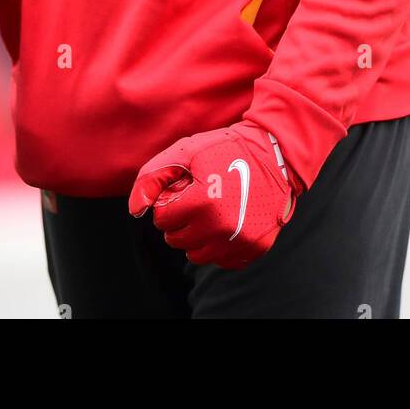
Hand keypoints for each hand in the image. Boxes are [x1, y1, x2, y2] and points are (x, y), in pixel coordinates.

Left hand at [128, 121, 302, 269]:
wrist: (274, 154)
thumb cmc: (225, 149)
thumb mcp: (185, 152)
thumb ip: (152, 178)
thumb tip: (135, 211)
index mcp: (202, 202)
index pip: (162, 218)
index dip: (170, 200)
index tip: (185, 188)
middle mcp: (222, 227)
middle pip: (176, 239)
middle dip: (180, 219)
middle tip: (198, 198)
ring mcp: (240, 241)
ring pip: (197, 255)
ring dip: (196, 235)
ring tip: (210, 211)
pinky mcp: (254, 249)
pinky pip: (222, 261)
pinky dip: (219, 245)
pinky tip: (228, 221)